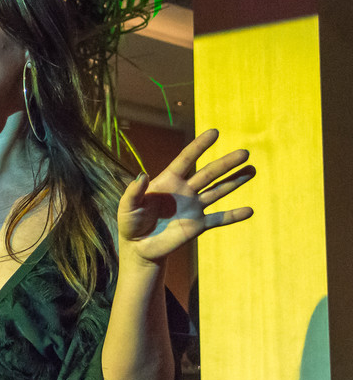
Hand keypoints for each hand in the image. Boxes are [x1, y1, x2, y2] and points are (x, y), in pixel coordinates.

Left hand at [117, 129, 255, 267]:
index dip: (199, 146)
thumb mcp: (127, 207)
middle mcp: (185, 191)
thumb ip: (133, 192)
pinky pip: (219, 219)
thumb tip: (142, 175)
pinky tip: (250, 211)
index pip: (186, 159)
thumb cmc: (130, 223)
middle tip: (245, 153)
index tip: (215, 132)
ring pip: (218, 191)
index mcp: (168, 181)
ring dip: (235, 181)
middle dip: (226, 163)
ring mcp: (193, 207)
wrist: (139, 247)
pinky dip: (233, 216)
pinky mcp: (198, 225)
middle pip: (209, 173)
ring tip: (252, 170)